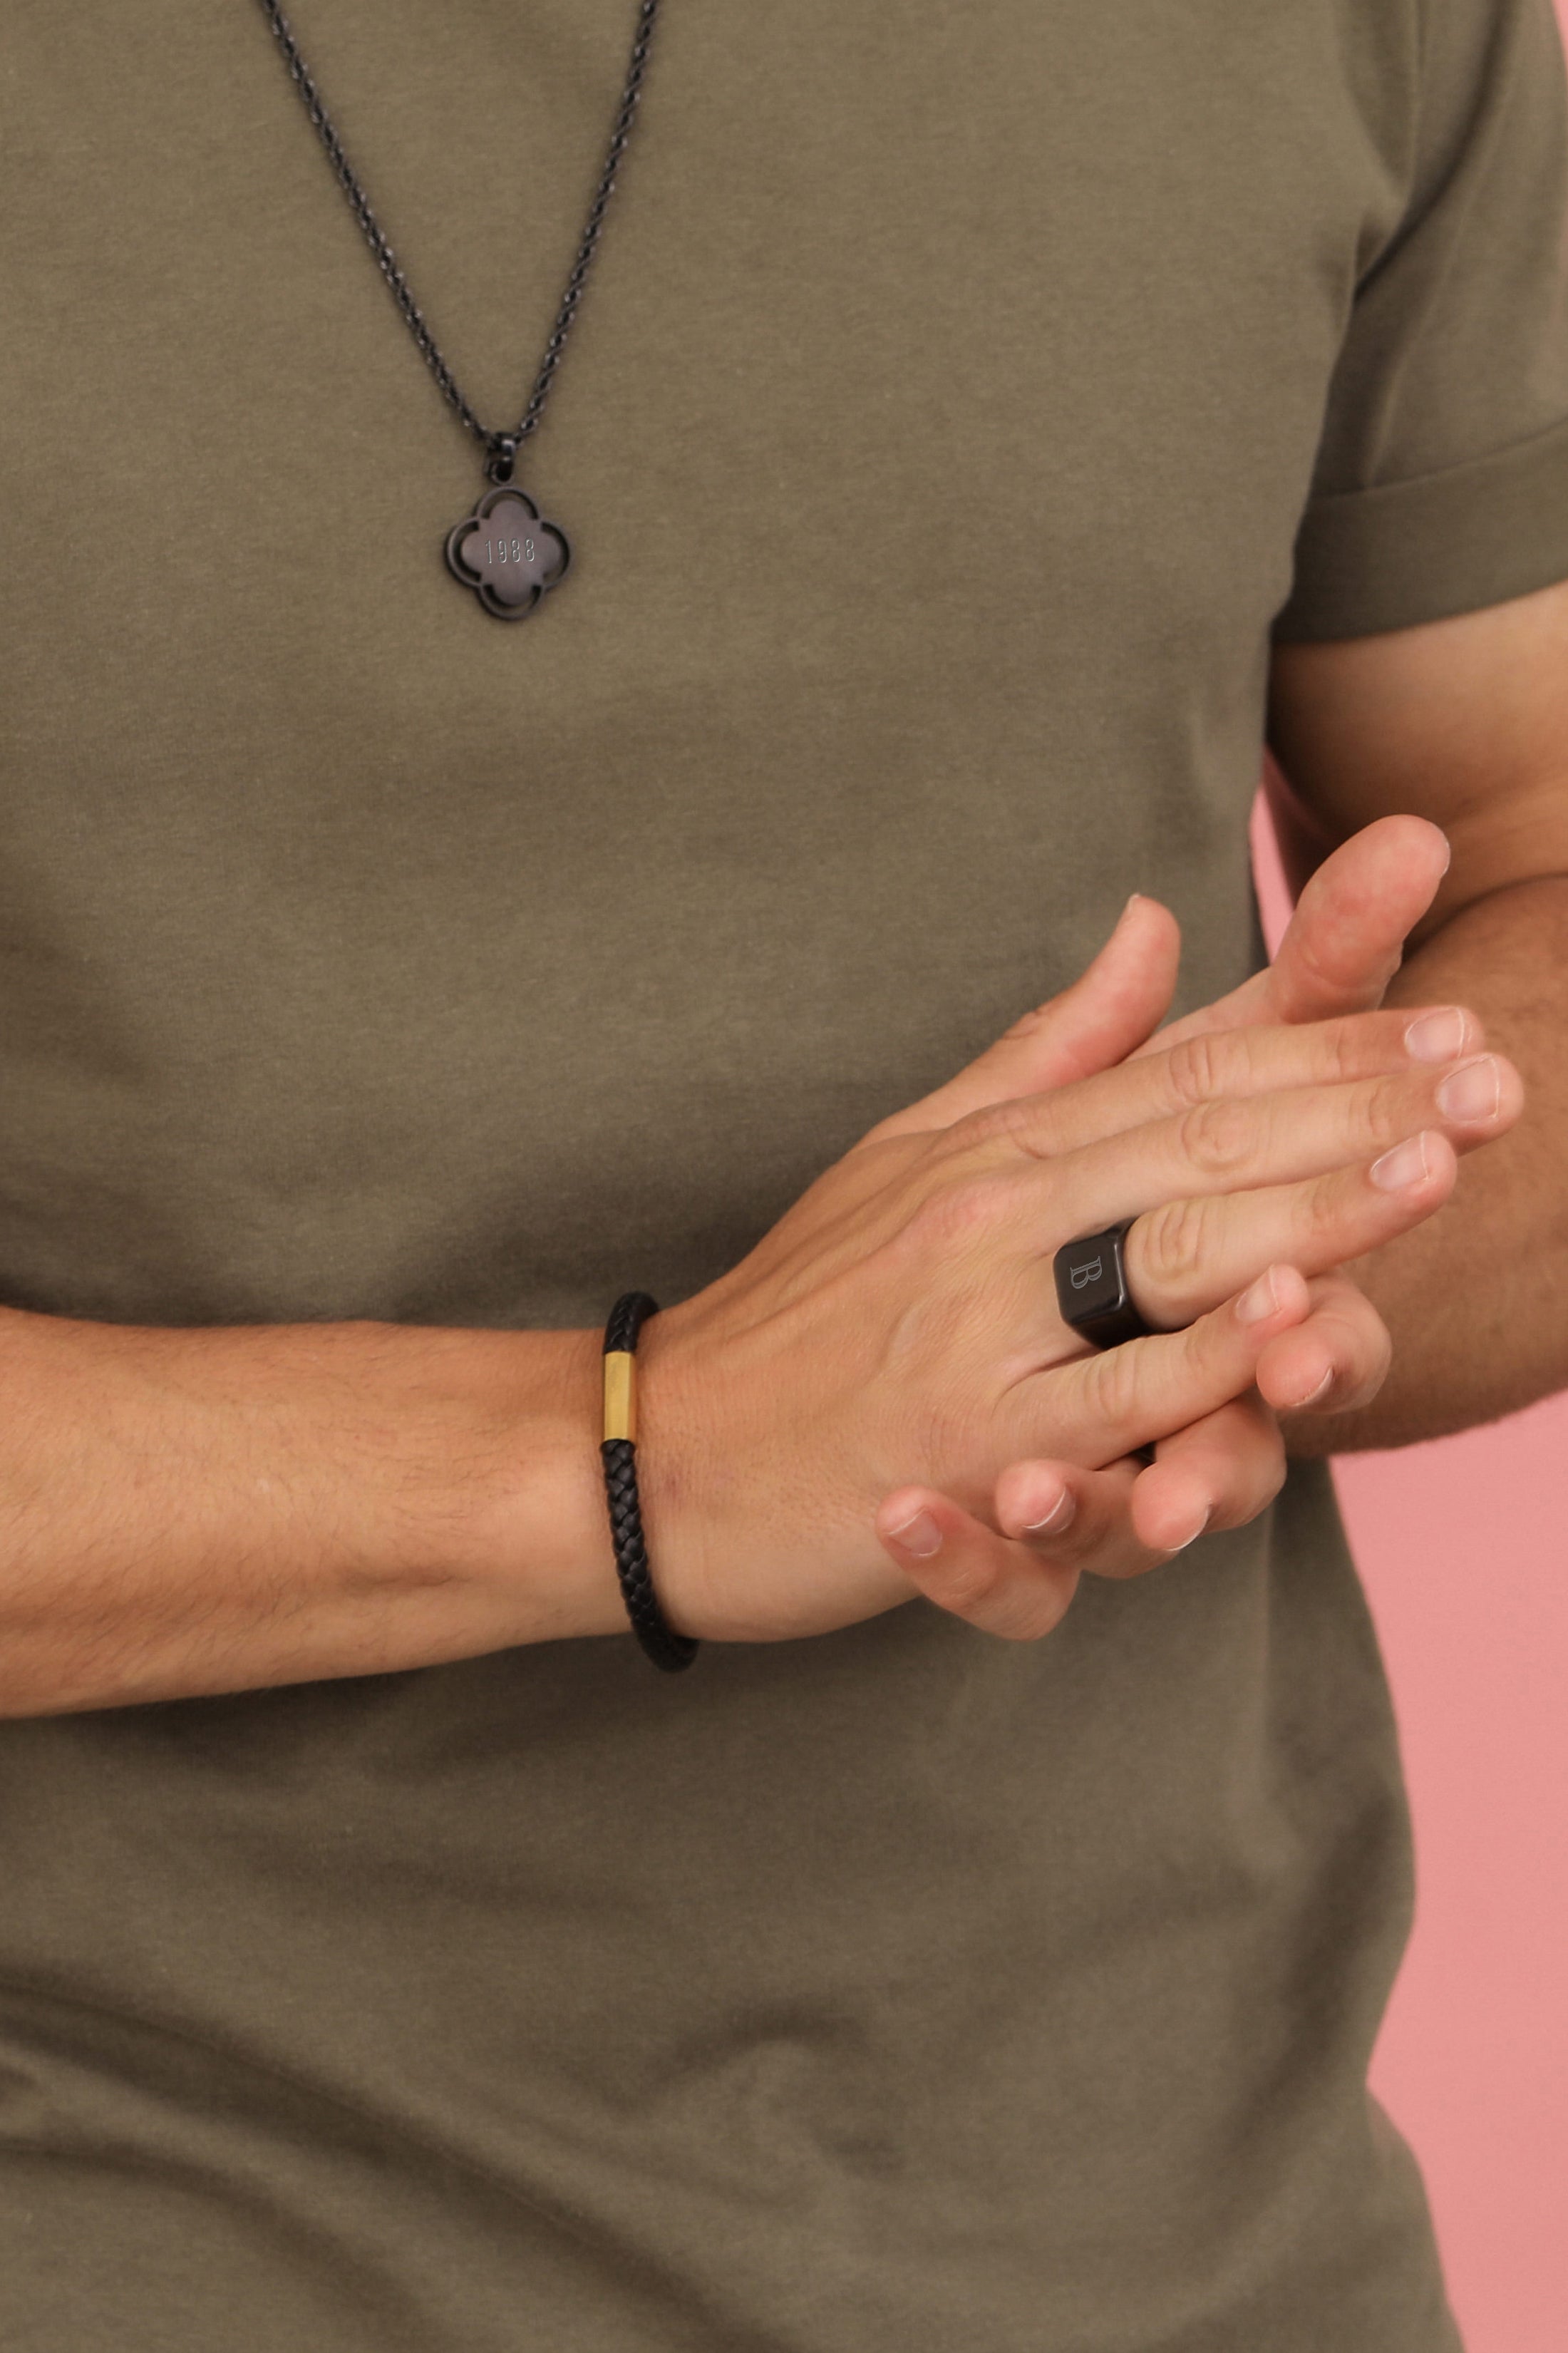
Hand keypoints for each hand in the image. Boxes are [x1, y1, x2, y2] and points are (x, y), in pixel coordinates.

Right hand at [641, 961, 1517, 1644]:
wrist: (657, 1446)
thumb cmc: (797, 1312)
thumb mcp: (912, 1152)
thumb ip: (1050, 1050)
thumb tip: (1153, 924)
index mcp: (998, 1150)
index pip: (1189, 1078)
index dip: (1329, 1053)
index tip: (1452, 1032)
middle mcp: (993, 1220)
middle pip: (1198, 1146)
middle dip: (1357, 1110)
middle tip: (1497, 1076)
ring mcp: (975, 1328)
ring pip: (1165, 1261)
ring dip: (1310, 1215)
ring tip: (1436, 1168)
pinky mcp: (955, 1442)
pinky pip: (1097, 1405)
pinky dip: (1194, 1367)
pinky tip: (1283, 1326)